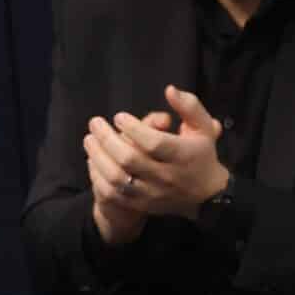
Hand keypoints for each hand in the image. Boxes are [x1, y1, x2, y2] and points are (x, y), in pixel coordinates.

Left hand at [84, 87, 229, 222]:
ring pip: (117, 179)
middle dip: (107, 139)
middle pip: (130, 159)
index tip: (118, 116)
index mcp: (183, 156)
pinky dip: (98, 177)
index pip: (153, 143)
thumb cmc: (200, 154)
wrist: (205, 195)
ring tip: (89, 139)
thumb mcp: (202, 127)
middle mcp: (167, 176)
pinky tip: (92, 161)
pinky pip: (113, 194)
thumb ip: (189, 106)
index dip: (133, 128)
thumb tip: (169, 89)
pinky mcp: (141, 205)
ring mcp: (152, 193)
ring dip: (98, 157)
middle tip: (95, 123)